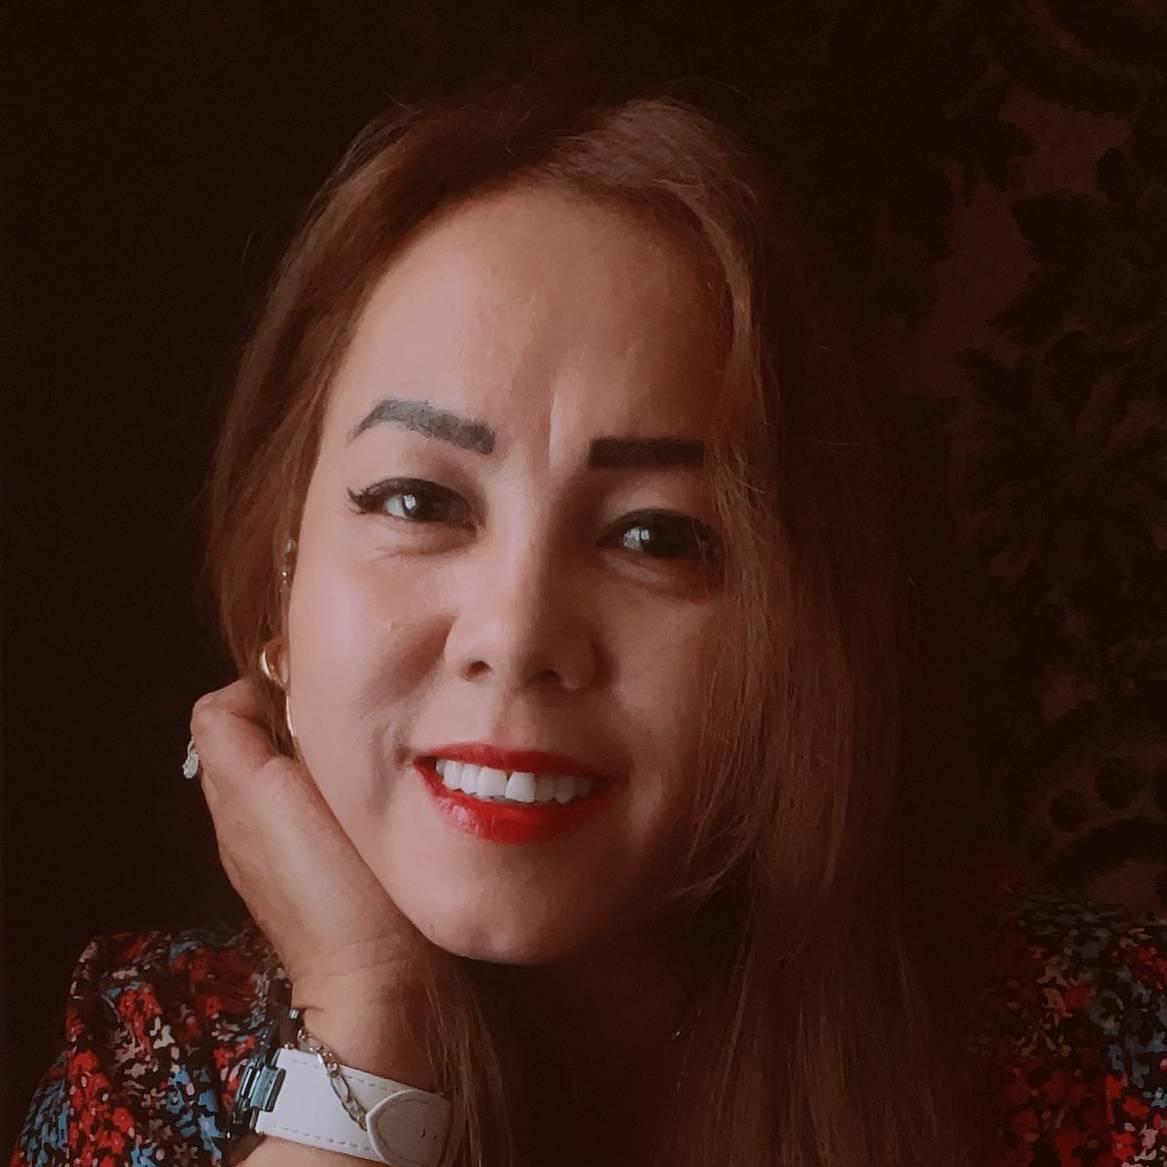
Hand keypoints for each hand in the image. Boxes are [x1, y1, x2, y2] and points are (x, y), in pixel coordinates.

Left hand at [190, 678, 434, 1080]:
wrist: (370, 980)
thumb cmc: (356, 881)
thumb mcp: (331, 791)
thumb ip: (305, 738)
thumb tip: (300, 696)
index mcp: (241, 788)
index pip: (219, 709)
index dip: (264, 691)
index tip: (318, 697)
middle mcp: (232, 817)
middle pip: (234, 741)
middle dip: (278, 722)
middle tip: (338, 726)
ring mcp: (250, 853)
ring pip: (256, 778)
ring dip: (290, 761)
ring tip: (345, 765)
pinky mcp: (274, 880)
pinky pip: (273, 815)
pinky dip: (298, 799)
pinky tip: (343, 812)